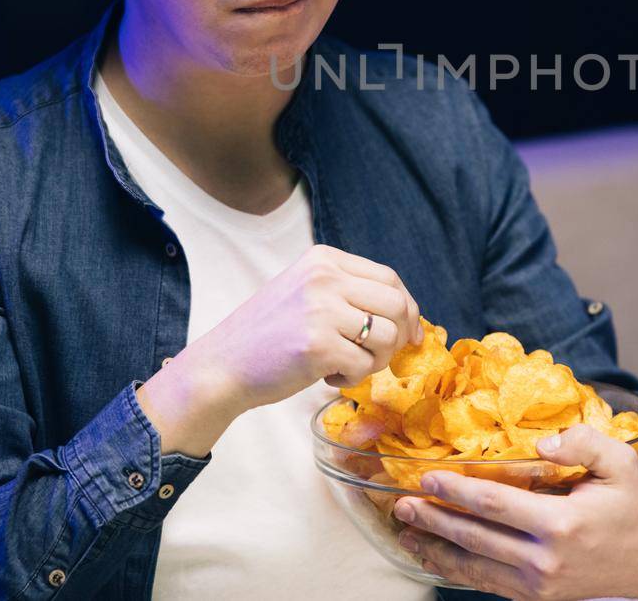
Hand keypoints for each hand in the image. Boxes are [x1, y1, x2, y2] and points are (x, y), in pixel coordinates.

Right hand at [137, 244, 421, 455]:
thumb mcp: (308, 294)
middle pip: (397, 304)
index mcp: (324, 259)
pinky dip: (353, 378)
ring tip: (347, 365)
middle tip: (379, 356)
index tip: (408, 333)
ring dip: (375, 360)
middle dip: (400, 336)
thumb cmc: (269, 335)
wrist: (223, 365)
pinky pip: (364, 365)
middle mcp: (325, 277)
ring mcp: (321, 309)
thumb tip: (413, 322)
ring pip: (386, 337)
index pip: (389, 277)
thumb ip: (352, 296)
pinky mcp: (318, 345)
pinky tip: (328, 376)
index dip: (407, 308)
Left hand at [391, 423, 637, 599]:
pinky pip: (488, 584)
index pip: (494, 505)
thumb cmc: (632, 503)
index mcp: (561, 524)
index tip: (427, 477)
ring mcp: (539, 585)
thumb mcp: (620, 462)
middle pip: (475, 538)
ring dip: (436, 549)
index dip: (456, 491)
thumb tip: (542, 442)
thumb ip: (582, 442)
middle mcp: (545, 560)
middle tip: (401, 505)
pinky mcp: (537, 598)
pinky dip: (456, 571)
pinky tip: (436, 557)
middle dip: (434, 520)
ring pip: (474, 568)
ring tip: (406, 533)